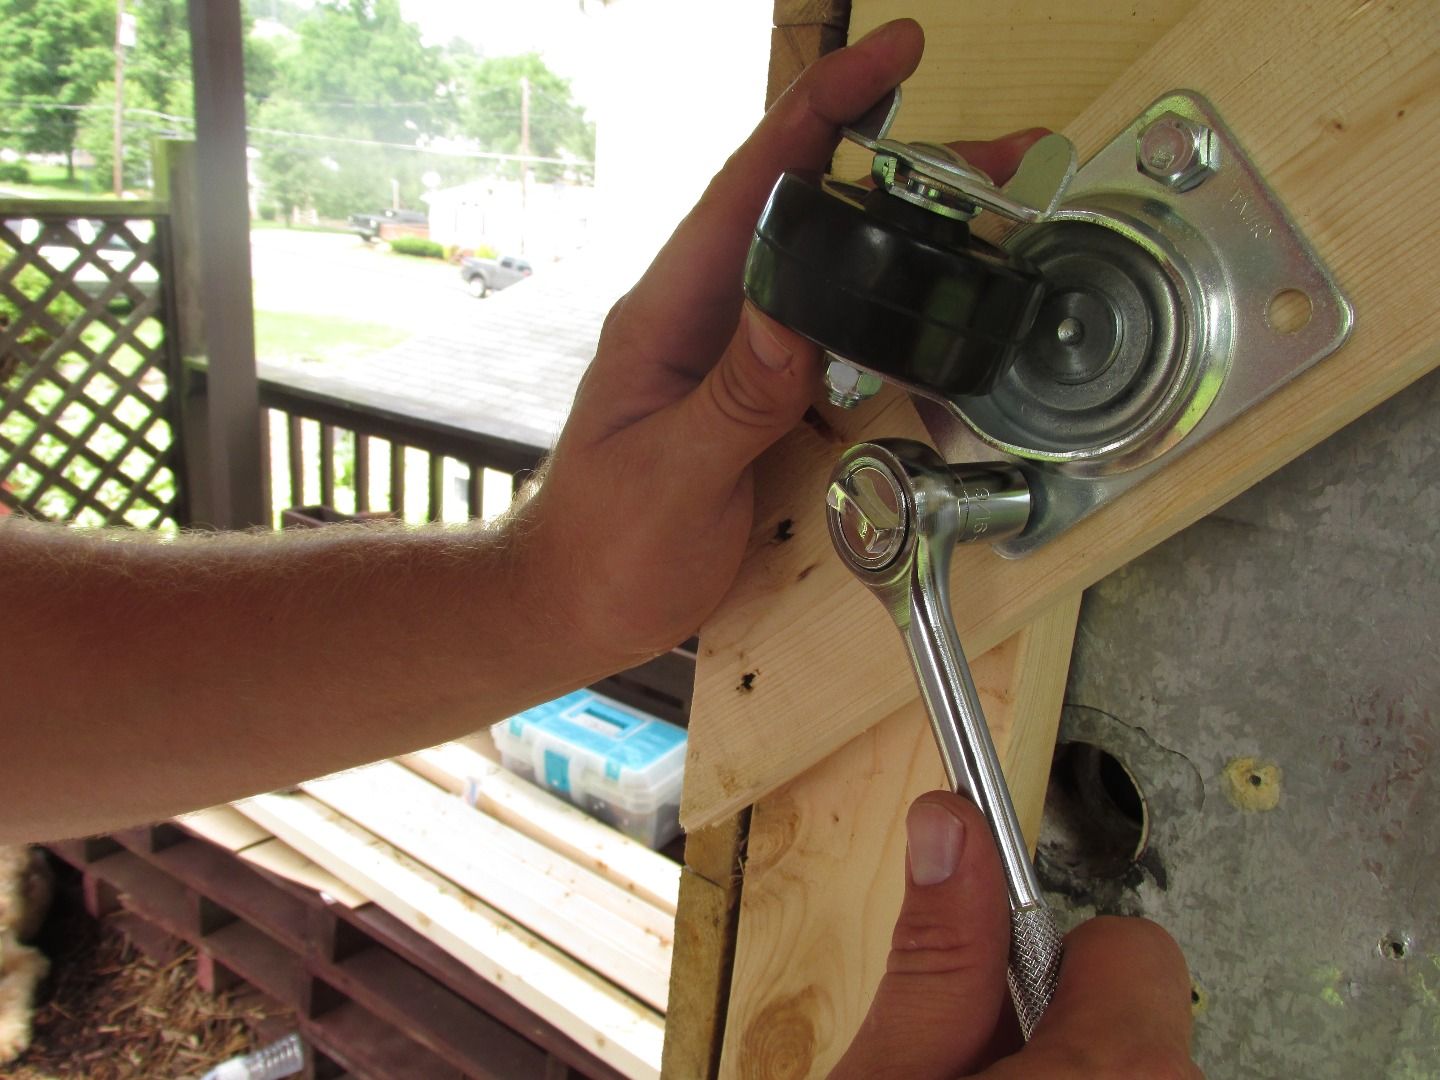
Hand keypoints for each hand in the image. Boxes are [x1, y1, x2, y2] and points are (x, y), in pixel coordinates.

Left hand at [518, 19, 1045, 672]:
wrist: (576, 603)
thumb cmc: (600, 545)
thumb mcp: (668, 475)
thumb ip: (735, 397)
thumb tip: (797, 316)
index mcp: (668, 313)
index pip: (751, 186)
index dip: (821, 112)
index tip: (892, 56)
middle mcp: (704, 316)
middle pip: (804, 212)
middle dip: (894, 168)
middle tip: (990, 157)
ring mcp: (736, 354)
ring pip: (828, 272)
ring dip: (901, 240)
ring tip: (983, 219)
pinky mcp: (761, 397)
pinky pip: (833, 338)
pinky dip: (887, 314)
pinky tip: (930, 311)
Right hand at [829, 792, 1199, 1077]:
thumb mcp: (894, 1079)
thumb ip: (936, 958)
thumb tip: (951, 830)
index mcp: (1117, 1072)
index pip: (1129, 946)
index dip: (1038, 951)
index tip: (988, 911)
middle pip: (1124, 1011)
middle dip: (1046, 1022)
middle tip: (967, 1065)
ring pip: (1118, 1066)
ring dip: (1058, 1069)